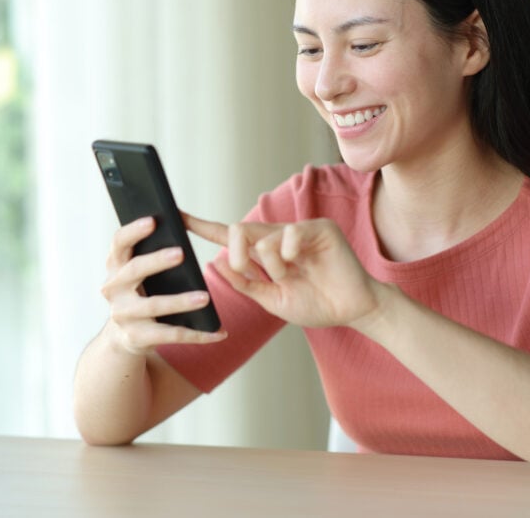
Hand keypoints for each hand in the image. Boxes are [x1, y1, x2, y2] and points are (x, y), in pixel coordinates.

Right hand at [101, 216, 226, 355]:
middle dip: (157, 261)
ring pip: (154, 305)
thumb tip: (181, 220)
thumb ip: (150, 250)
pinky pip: (171, 335)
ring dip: (180, 301)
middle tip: (181, 253)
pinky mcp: (137, 338)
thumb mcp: (137, 272)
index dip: (133, 231)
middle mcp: (113, 289)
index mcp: (115, 266)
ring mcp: (123, 315)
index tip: (153, 220)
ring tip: (205, 297)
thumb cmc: (140, 292)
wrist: (124, 336)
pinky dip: (198, 335)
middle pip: (134, 270)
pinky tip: (219, 332)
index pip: (119, 243)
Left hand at [186, 213, 383, 328]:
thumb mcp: (271, 299)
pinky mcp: (320, 229)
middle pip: (240, 229)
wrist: (352, 311)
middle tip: (245, 270)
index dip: (202, 226)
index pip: (229, 234)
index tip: (177, 218)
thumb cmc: (315, 304)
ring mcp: (300, 230)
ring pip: (263, 238)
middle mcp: (279, 236)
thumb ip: (245, 283)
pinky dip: (289, 253)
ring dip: (270, 265)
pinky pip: (290, 234)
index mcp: (266, 252)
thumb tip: (217, 263)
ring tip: (288, 277)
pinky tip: (300, 264)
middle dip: (235, 254)